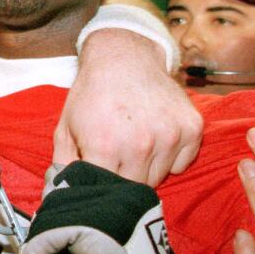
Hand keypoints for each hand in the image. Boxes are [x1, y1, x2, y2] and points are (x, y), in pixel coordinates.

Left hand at [24, 161, 178, 253]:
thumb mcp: (86, 238)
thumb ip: (69, 210)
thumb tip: (46, 179)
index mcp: (126, 192)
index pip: (73, 175)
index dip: (55, 203)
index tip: (56, 235)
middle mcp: (125, 193)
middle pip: (59, 190)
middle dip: (47, 224)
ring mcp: (115, 209)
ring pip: (52, 210)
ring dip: (44, 242)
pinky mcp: (99, 230)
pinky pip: (51, 230)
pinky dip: (42, 252)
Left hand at [55, 29, 202, 185]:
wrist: (123, 59)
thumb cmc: (92, 95)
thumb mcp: (66, 128)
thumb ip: (63, 166)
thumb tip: (62, 195)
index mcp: (105, 146)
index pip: (107, 192)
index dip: (101, 187)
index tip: (99, 177)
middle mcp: (140, 144)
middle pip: (135, 190)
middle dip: (123, 180)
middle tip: (116, 159)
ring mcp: (169, 136)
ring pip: (159, 178)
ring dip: (146, 169)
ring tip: (133, 143)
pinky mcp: (192, 128)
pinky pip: (181, 164)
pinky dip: (170, 158)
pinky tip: (155, 136)